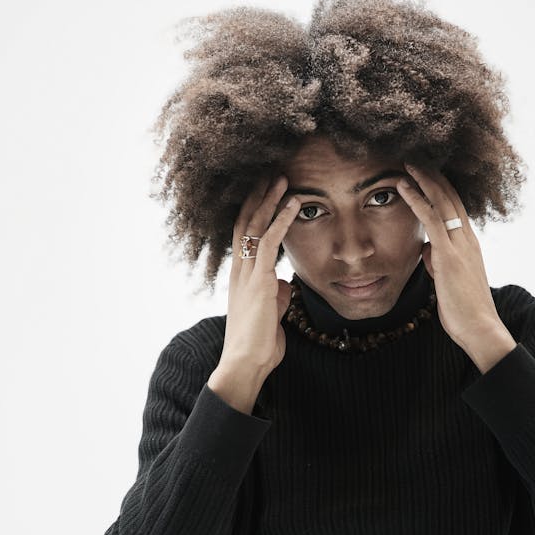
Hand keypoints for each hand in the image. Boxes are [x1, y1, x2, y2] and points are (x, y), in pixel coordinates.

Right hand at [220, 175, 299, 375]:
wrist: (246, 363)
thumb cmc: (258, 342)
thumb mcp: (270, 312)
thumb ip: (276, 294)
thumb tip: (285, 284)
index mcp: (242, 275)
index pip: (245, 233)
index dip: (254, 209)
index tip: (265, 189)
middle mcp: (241, 269)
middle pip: (246, 221)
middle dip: (258, 196)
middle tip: (270, 172)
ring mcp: (248, 274)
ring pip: (256, 226)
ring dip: (270, 200)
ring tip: (282, 178)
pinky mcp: (259, 281)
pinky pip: (270, 243)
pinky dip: (282, 220)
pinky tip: (293, 203)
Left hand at [396, 163, 515, 358]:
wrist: (479, 327)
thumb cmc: (464, 309)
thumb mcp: (448, 280)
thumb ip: (438, 261)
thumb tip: (426, 249)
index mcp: (469, 244)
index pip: (455, 206)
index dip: (441, 187)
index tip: (427, 172)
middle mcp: (467, 238)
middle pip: (450, 196)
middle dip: (433, 175)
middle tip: (417, 157)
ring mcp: (460, 244)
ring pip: (442, 200)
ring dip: (424, 178)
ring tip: (408, 162)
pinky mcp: (449, 254)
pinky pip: (432, 219)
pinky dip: (417, 199)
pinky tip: (404, 186)